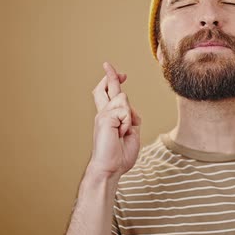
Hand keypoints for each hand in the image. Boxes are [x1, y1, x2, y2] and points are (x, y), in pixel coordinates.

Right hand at [88, 62, 141, 177]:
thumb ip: (131, 119)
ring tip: (123, 133)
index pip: (107, 96)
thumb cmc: (119, 155)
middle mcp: (103, 114)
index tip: (121, 74)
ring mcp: (102, 115)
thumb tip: (130, 108)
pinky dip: (127, 123)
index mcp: (108, 118)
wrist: (110, 168)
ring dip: (129, 118)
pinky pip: (124, 111)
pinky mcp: (104, 118)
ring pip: (123, 100)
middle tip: (108, 65)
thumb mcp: (131, 133)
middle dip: (110, 76)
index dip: (113, 83)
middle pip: (105, 89)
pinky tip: (120, 133)